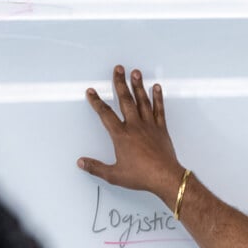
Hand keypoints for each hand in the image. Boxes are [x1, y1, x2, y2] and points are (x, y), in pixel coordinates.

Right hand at [78, 65, 185, 204]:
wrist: (165, 177)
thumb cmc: (142, 176)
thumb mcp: (114, 175)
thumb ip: (96, 167)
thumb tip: (82, 163)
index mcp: (121, 135)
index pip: (105, 114)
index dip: (96, 102)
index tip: (91, 92)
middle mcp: (135, 126)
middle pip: (125, 100)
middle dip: (120, 83)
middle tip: (118, 69)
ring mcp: (149, 126)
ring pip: (142, 101)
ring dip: (138, 85)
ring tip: (135, 72)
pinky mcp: (161, 129)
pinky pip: (159, 109)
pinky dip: (158, 98)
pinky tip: (156, 88)